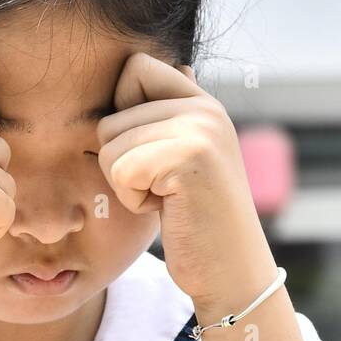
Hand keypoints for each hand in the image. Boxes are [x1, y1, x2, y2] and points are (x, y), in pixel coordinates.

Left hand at [95, 53, 275, 310]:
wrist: (231, 272)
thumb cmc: (197, 224)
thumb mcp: (180, 163)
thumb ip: (164, 119)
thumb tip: (149, 68)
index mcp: (203, 103)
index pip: (135, 68)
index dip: (123, 112)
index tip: (149, 155)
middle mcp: (204, 107)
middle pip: (110, 119)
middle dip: (123, 164)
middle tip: (165, 191)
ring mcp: (199, 129)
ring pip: (109, 145)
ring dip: (126, 186)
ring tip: (168, 200)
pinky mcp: (188, 157)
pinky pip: (121, 170)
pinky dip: (133, 201)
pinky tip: (167, 210)